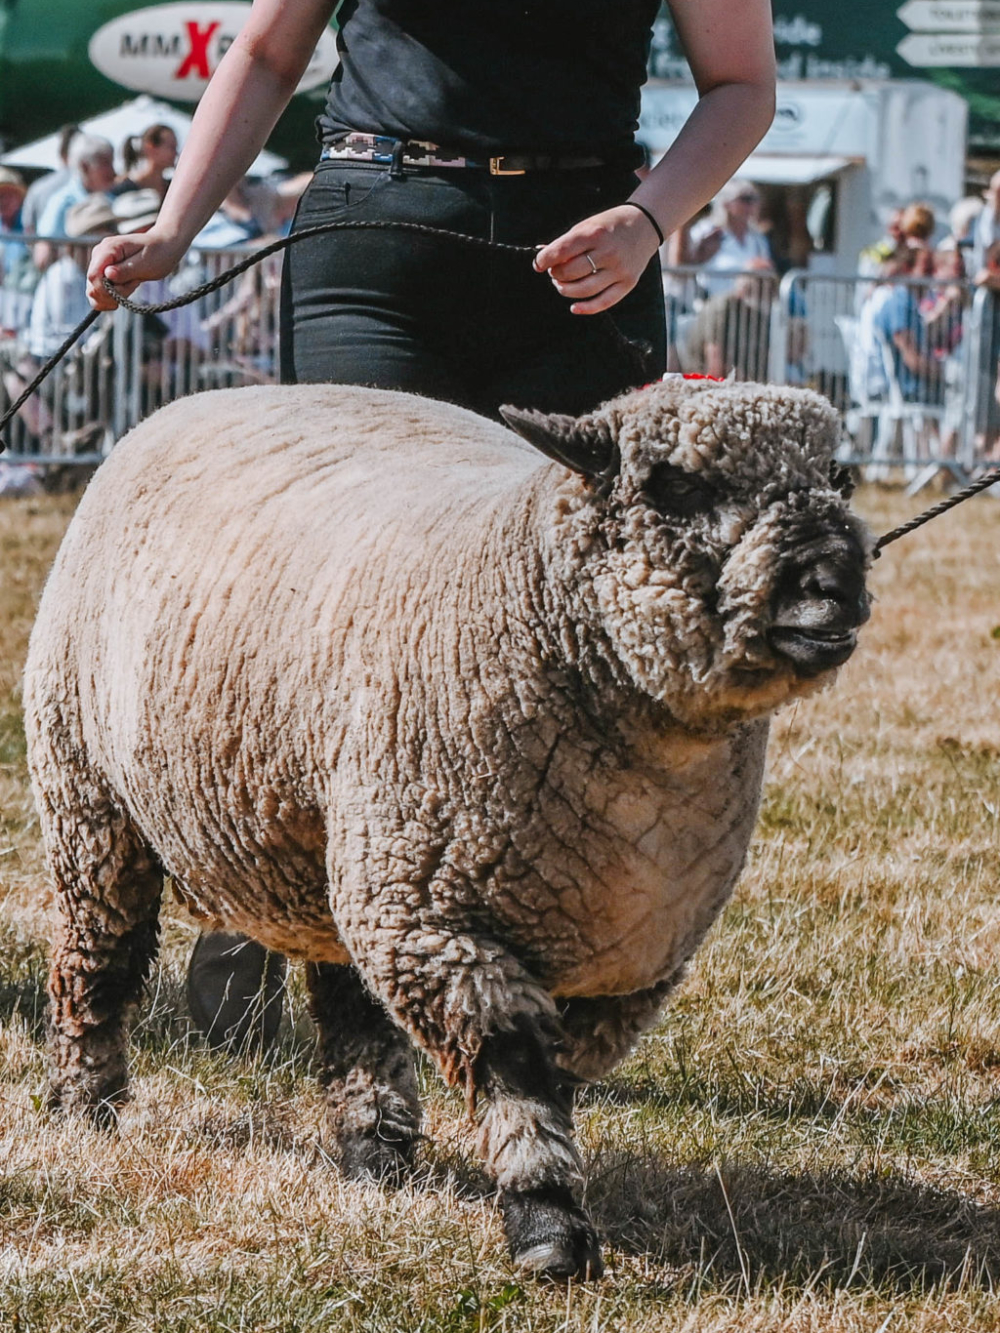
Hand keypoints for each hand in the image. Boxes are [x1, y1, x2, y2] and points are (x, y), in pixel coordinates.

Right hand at [86, 230, 187, 309]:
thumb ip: (126, 270)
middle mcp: (99, 255)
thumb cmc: (158, 253)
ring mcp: (100, 264)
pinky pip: (99, 293)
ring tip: (132, 284)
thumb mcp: (146, 263)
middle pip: (92, 286)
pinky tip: (126, 290)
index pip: (93, 275)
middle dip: (113, 294)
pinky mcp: (103, 273)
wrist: (163, 247)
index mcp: (108, 248)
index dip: (106, 290)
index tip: (127, 289)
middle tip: (134, 284)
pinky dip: (112, 298)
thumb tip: (107, 274)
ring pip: (94, 292)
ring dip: (114, 296)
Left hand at [532, 204, 661, 313]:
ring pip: (583, 290)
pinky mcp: (627, 283)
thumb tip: (541, 257)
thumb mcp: (588, 225)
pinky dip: (586, 308)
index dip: (544, 260)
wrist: (645, 225)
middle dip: (555, 274)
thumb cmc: (610, 226)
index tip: (538, 264)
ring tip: (561, 284)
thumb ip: (566, 243)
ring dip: (566, 290)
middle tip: (554, 271)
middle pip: (570, 273)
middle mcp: (608, 252)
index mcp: (595, 233)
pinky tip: (574, 307)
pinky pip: (603, 302)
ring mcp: (619, 269)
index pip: (562, 251)